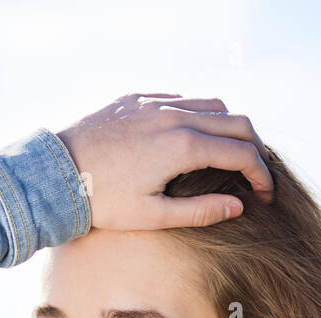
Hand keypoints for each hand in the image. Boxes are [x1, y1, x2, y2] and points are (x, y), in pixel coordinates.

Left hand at [54, 92, 273, 231]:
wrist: (56, 174)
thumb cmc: (102, 201)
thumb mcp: (153, 215)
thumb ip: (201, 211)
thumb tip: (238, 207)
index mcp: (184, 146)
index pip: (242, 153)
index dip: (262, 175)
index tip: (265, 195)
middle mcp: (175, 116)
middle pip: (236, 121)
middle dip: (255, 147)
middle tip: (256, 173)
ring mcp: (155, 103)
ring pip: (211, 104)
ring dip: (228, 127)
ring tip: (228, 153)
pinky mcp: (137, 98)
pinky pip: (181, 98)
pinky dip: (198, 115)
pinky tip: (192, 136)